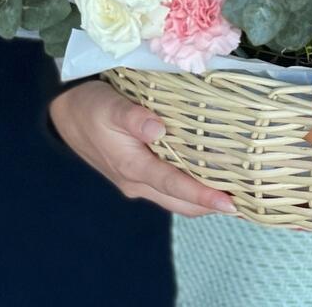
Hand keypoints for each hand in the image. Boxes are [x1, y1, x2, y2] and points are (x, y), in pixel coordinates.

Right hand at [49, 80, 235, 216]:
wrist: (66, 113)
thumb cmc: (91, 107)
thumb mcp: (109, 106)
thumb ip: (133, 117)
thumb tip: (158, 128)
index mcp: (133, 167)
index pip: (175, 186)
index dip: (203, 195)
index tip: (230, 202)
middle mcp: (137, 181)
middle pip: (180, 201)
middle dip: (211, 205)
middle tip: (245, 201)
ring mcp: (137, 180)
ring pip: (175, 198)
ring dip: (202, 199)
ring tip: (233, 192)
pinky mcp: (138, 171)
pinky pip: (169, 187)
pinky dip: (190, 188)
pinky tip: (208, 175)